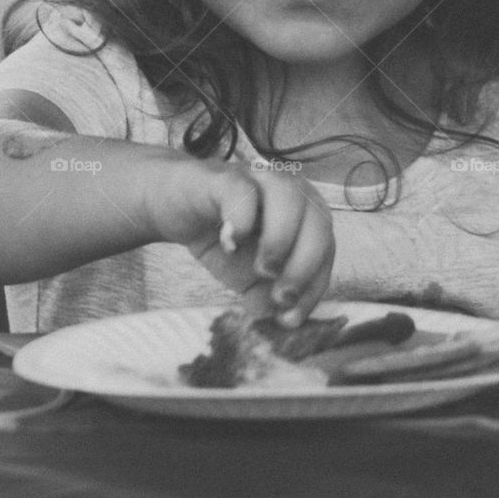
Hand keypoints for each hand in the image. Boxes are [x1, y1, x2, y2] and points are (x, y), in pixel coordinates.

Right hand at [149, 157, 334, 326]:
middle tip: (281, 296)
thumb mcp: (249, 277)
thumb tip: (284, 319)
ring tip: (262, 269)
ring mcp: (255, 179)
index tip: (291, 317)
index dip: (314, 285)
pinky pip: (242, 189)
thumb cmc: (221, 236)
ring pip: (289, 195)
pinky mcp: (221, 178)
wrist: (172, 205)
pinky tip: (230, 243)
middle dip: (305, 265)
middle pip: (319, 219)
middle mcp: (287, 191)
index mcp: (302, 215)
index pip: (326, 248)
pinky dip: (242, 218)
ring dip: (281, 239)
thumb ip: (269, 297)